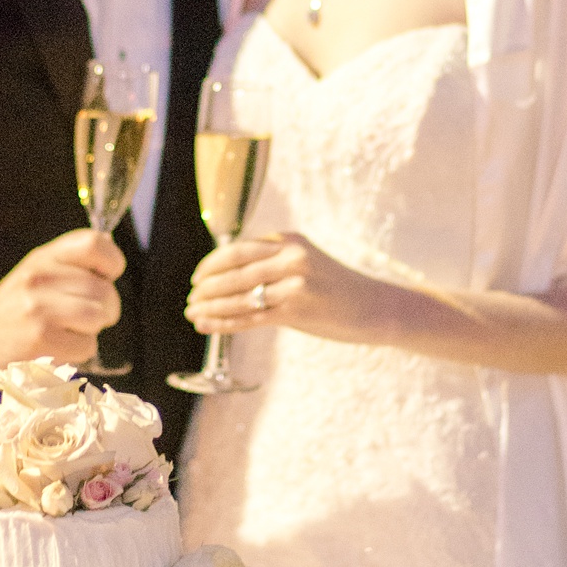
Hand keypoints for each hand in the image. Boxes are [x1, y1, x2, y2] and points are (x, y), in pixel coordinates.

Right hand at [0, 231, 124, 385]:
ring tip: (71, 331)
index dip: (111, 262)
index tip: (106, 277)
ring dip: (92, 330)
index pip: (94, 244)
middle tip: (88, 317)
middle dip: (106, 309)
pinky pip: (87, 345)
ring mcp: (39, 309)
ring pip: (98, 317)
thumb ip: (71, 262)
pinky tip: (60, 346)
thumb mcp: (36, 272)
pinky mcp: (41, 340)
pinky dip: (80, 351)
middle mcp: (39, 278)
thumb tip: (111, 255)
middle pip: (104, 290)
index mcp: (43, 258)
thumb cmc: (17, 308)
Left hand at [186, 232, 381, 346]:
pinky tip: (206, 325)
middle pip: (233, 271)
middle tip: (191, 298)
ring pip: (238, 296)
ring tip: (192, 313)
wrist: (375, 308)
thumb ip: (274, 261)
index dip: (212, 264)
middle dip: (206, 287)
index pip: (238, 250)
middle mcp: (290, 258)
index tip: (197, 277)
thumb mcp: (307, 260)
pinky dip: (223, 322)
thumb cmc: (338, 288)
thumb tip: (231, 273)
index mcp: (290, 240)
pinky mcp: (296, 310)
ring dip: (210, 306)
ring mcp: (294, 284)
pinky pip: (250, 318)